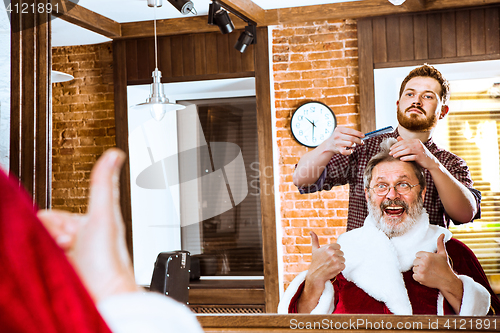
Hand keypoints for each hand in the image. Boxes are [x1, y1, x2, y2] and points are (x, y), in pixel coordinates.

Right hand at [38, 148, 139, 301]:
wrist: (104, 293)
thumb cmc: (107, 258)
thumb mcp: (104, 213)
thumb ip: (104, 183)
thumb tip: (115, 153)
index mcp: (90, 223)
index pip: (54, 215)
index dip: (57, 222)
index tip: (69, 233)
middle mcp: (79, 240)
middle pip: (44, 229)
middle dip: (52, 235)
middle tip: (68, 245)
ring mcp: (68, 256)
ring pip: (40, 243)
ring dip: (47, 249)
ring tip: (65, 256)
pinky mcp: (59, 270)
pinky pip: (38, 259)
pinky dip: (43, 261)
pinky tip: (56, 265)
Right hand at [305, 231, 344, 286]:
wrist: (315, 275)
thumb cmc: (316, 262)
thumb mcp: (315, 250)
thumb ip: (314, 239)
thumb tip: (310, 231)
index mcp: (328, 247)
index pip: (338, 246)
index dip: (334, 251)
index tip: (329, 255)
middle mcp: (332, 253)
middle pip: (341, 253)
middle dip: (337, 257)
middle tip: (329, 261)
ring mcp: (336, 260)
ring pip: (343, 259)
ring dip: (338, 263)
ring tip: (331, 265)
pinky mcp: (338, 267)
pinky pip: (343, 265)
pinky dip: (339, 268)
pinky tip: (333, 269)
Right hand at [325, 126, 363, 154]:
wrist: (328, 145)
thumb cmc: (337, 137)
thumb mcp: (340, 131)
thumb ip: (349, 132)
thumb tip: (360, 135)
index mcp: (339, 130)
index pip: (350, 131)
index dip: (358, 133)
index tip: (363, 135)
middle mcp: (337, 136)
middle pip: (351, 138)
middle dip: (358, 140)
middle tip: (362, 142)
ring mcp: (337, 143)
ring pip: (350, 144)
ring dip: (354, 145)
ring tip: (353, 144)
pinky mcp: (338, 149)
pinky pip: (347, 151)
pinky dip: (350, 151)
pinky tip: (351, 150)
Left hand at [389, 136, 439, 169]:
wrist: (431, 162)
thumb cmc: (420, 155)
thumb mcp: (413, 148)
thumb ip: (406, 143)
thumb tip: (397, 137)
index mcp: (416, 141)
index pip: (403, 142)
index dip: (396, 145)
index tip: (390, 149)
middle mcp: (418, 144)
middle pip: (404, 145)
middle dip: (396, 149)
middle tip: (390, 153)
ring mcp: (420, 150)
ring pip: (407, 150)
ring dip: (399, 153)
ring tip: (394, 156)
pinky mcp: (421, 157)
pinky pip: (412, 157)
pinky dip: (406, 158)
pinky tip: (401, 159)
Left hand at [413, 234, 457, 289]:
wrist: (448, 281)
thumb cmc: (445, 267)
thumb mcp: (443, 254)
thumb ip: (440, 243)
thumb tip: (442, 234)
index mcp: (427, 255)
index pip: (417, 254)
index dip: (422, 258)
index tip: (428, 262)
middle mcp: (423, 262)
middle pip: (414, 261)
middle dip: (420, 264)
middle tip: (429, 267)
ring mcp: (421, 270)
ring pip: (414, 269)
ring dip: (419, 270)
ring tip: (428, 272)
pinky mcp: (420, 278)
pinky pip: (414, 276)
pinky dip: (418, 277)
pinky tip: (426, 276)